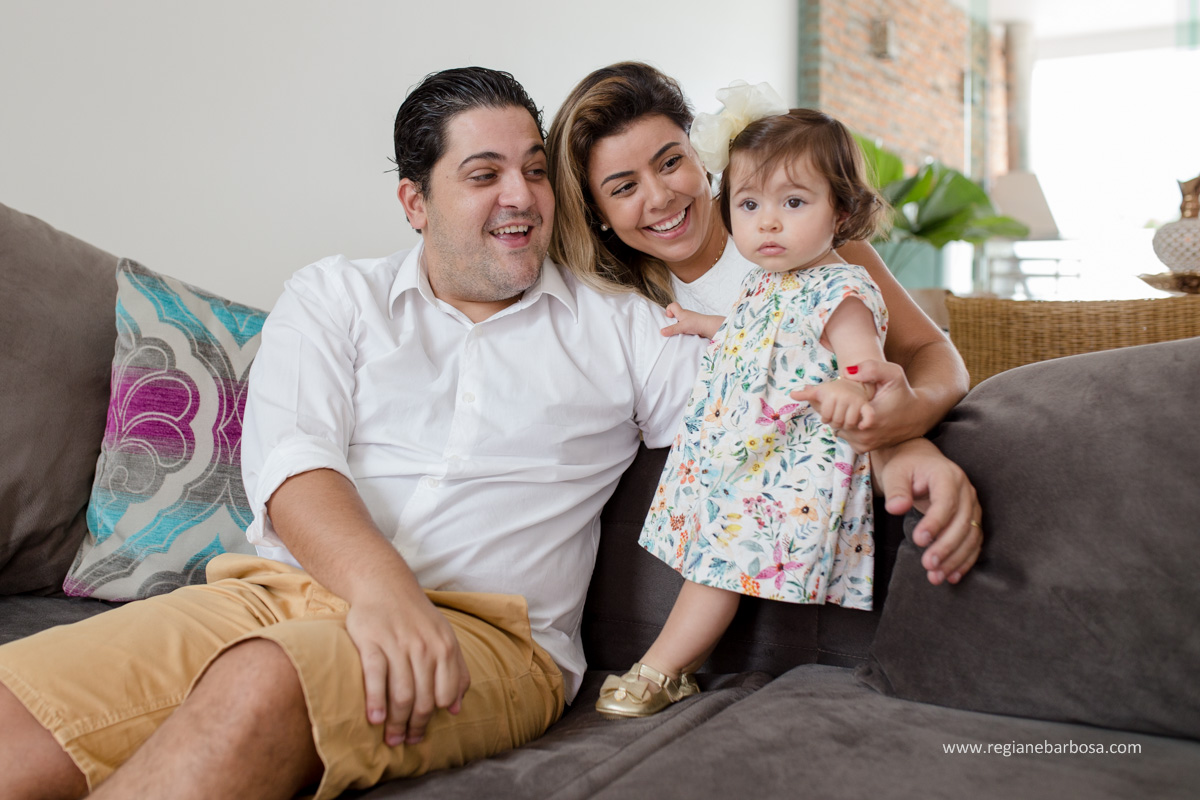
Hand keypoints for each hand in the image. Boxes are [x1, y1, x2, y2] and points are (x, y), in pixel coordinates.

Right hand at [345, 587, 470, 746]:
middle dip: (414, 726)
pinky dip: (376, 701)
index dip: (434, 718)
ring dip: (396, 722)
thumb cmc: (416, 617)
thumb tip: (456, 708)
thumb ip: (455, 671)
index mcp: (445, 648)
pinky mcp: (372, 641)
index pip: (445, 695)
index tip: (421, 732)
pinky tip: (374, 719)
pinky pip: (376, 676)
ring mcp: (398, 644)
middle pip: (422, 699)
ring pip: (401, 693)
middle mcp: (424, 647)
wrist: (385, 584)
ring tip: (390, 739)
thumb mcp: (444, 637)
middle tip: (403, 741)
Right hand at [661, 303, 722, 339]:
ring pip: (681, 320)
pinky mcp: (693, 324)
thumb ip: (671, 329)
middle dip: (672, 320)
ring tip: (679, 331)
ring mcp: (689, 319)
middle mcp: (685, 314)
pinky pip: (686, 325)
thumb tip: (661, 332)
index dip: (668, 310)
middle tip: (672, 326)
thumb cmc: (696, 323)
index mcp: (681, 312)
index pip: (672, 305)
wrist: (708, 327)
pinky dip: (684, 329)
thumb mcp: (681, 327)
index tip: (669, 318)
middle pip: (676, 313)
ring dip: (678, 325)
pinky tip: (685, 334)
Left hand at [792, 360, 920, 452]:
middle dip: (833, 407)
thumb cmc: (902, 393)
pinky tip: (853, 416)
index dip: (829, 399)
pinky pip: (844, 436)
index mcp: (870, 418)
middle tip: (838, 396)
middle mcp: (865, 435)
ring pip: (837, 428)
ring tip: (847, 405)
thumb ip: (872, 368)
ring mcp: (863, 444)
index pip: (835, 410)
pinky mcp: (863, 449)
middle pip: (834, 419)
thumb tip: (847, 372)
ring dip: (839, 417)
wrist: (917, 416)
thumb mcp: (893, 374)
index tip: (832, 391)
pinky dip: (845, 426)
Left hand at [801, 378, 875, 434]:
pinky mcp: (866, 405)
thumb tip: (791, 394)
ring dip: (846, 425)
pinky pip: (868, 416)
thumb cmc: (833, 390)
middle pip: (837, 421)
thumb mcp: (819, 390)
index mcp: (832, 394)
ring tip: (845, 419)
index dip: (825, 417)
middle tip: (836, 416)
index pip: (826, 416)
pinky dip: (865, 423)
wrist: (853, 383)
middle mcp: (845, 397)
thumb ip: (806, 394)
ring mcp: (856, 401)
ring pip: (849, 423)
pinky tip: (861, 427)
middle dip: (835, 422)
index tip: (828, 412)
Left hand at [870, 438, 982, 584]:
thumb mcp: (895, 474)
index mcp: (947, 476)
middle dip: (946, 547)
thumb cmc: (906, 467)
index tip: (919, 540)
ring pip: (970, 536)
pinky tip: (952, 576)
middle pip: (962, 522)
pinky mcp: (972, 519)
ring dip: (955, 559)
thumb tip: (895, 508)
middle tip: (928, 565)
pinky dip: (965, 560)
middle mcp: (966, 491)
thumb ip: (896, 490)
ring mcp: (972, 506)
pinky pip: (973, 542)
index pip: (946, 502)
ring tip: (936, 577)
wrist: (921, 462)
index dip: (935, 523)